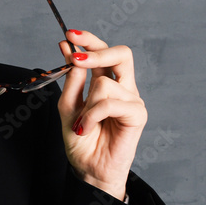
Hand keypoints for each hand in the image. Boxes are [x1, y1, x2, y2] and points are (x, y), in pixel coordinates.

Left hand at [57, 29, 147, 200]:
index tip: (69, 34)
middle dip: (97, 50)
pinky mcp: (137, 114)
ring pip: (105, 83)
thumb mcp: (68, 106)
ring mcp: (131, 99)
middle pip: (122, 53)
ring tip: (81, 124)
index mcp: (107, 81)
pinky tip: (88, 127)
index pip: (103, 52)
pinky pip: (110, 103)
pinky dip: (93, 114)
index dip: (89, 40)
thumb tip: (68, 48)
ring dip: (86, 104)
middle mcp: (123, 87)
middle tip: (76, 58)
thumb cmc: (81, 141)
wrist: (89, 169)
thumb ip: (71, 80)